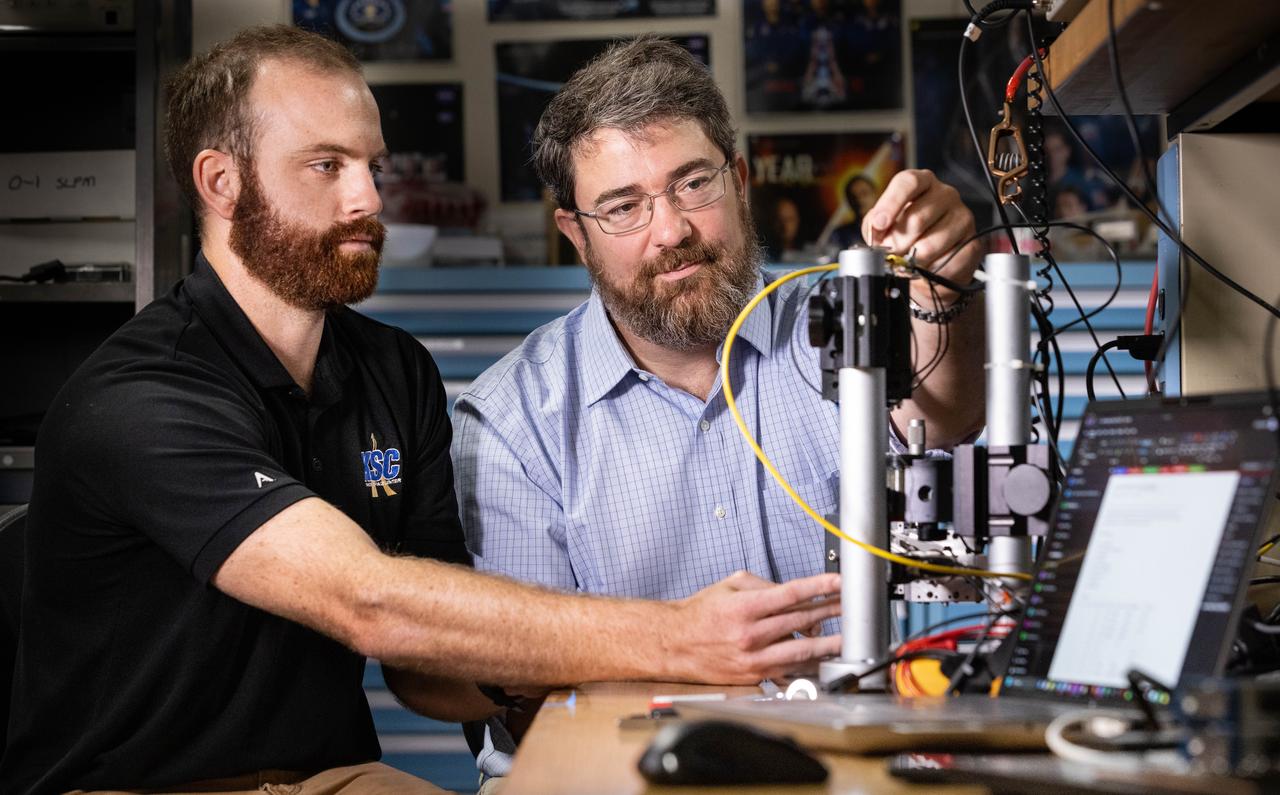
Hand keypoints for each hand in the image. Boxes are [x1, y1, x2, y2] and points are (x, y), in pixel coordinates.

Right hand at [666, 571, 841, 683]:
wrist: (675, 644)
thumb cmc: (700, 614)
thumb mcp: (729, 586)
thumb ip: (763, 585)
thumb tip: (792, 594)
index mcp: (745, 607)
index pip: (791, 594)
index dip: (819, 587)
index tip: (838, 583)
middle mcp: (751, 634)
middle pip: (802, 621)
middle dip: (830, 610)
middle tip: (849, 605)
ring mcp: (754, 658)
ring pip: (801, 651)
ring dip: (828, 643)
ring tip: (846, 637)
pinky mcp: (754, 675)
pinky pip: (789, 670)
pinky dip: (808, 664)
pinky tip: (822, 659)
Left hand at [863, 169, 981, 297]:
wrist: (931, 263)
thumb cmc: (906, 237)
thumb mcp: (884, 226)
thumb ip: (875, 225)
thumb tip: (877, 229)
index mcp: (922, 182)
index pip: (908, 182)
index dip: (891, 204)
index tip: (879, 224)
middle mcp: (946, 194)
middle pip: (917, 219)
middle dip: (898, 244)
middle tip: (893, 254)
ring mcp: (963, 217)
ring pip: (929, 246)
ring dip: (914, 261)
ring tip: (911, 261)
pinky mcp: (973, 242)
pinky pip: (946, 263)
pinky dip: (930, 273)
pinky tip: (928, 268)